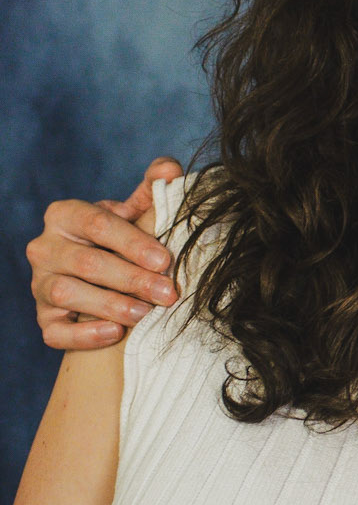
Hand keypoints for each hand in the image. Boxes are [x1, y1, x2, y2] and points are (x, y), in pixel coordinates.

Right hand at [27, 158, 183, 350]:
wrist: (101, 277)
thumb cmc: (119, 241)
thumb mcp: (132, 214)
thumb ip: (152, 190)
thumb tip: (170, 169)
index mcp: (64, 215)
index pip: (98, 224)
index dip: (133, 242)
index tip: (165, 259)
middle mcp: (44, 248)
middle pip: (86, 263)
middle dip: (131, 279)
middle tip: (167, 293)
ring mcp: (40, 284)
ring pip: (67, 295)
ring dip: (109, 305)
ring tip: (144, 313)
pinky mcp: (43, 319)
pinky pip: (54, 331)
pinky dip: (83, 335)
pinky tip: (114, 333)